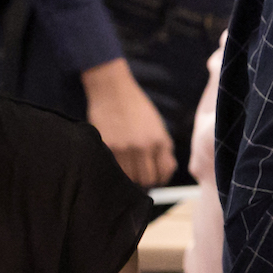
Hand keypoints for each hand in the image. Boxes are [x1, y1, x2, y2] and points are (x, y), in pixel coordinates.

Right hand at [82, 57, 174, 186]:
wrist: (112, 91)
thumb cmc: (136, 108)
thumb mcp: (157, 127)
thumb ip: (163, 149)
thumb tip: (165, 173)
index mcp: (160, 141)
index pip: (164, 173)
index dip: (159, 178)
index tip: (154, 177)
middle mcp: (144, 147)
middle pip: (147, 179)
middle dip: (144, 181)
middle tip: (138, 175)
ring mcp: (125, 148)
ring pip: (129, 178)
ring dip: (129, 177)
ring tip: (126, 168)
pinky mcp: (108, 147)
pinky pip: (114, 169)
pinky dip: (115, 170)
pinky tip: (115, 163)